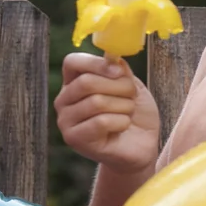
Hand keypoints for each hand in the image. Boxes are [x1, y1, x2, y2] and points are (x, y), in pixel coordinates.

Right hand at [55, 53, 159, 173]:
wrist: (141, 147)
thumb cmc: (134, 115)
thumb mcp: (132, 86)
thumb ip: (119, 71)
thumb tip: (112, 58)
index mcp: (74, 82)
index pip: (72, 62)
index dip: (97, 63)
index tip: (119, 71)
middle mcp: (64, 101)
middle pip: (86, 82)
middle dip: (119, 87)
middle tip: (131, 97)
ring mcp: (66, 121)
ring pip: (96, 102)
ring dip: (123, 106)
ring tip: (128, 114)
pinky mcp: (75, 139)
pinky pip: (101, 122)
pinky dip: (121, 122)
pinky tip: (123, 127)